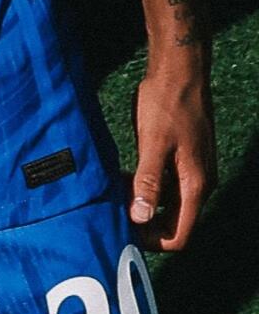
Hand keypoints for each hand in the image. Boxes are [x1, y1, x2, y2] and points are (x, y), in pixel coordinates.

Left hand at [129, 59, 215, 250]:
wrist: (180, 71)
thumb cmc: (167, 103)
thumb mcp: (153, 143)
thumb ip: (148, 182)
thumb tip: (141, 217)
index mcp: (195, 185)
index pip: (180, 235)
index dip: (153, 241)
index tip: (126, 233)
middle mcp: (198, 183)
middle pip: (174, 222)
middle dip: (144, 223)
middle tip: (114, 213)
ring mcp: (192, 171)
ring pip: (168, 203)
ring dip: (143, 203)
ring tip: (114, 194)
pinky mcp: (183, 159)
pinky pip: (166, 184)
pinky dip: (146, 186)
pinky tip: (123, 176)